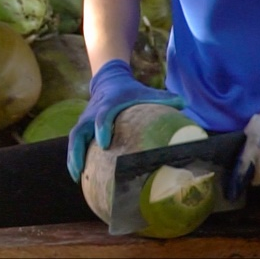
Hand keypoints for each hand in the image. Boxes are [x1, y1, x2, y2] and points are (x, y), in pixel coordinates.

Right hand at [66, 59, 184, 181]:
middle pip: (80, 131)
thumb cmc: (130, 91)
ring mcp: (85, 120)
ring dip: (73, 157)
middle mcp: (93, 112)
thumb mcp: (144, 91)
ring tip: (76, 177)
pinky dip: (74, 158)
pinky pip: (75, 143)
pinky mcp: (82, 127)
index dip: (101, 128)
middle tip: (81, 168)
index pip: (102, 115)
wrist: (108, 81)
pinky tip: (78, 176)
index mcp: (109, 103)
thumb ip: (163, 98)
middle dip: (78, 149)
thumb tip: (186, 103)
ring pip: (74, 138)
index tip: (104, 144)